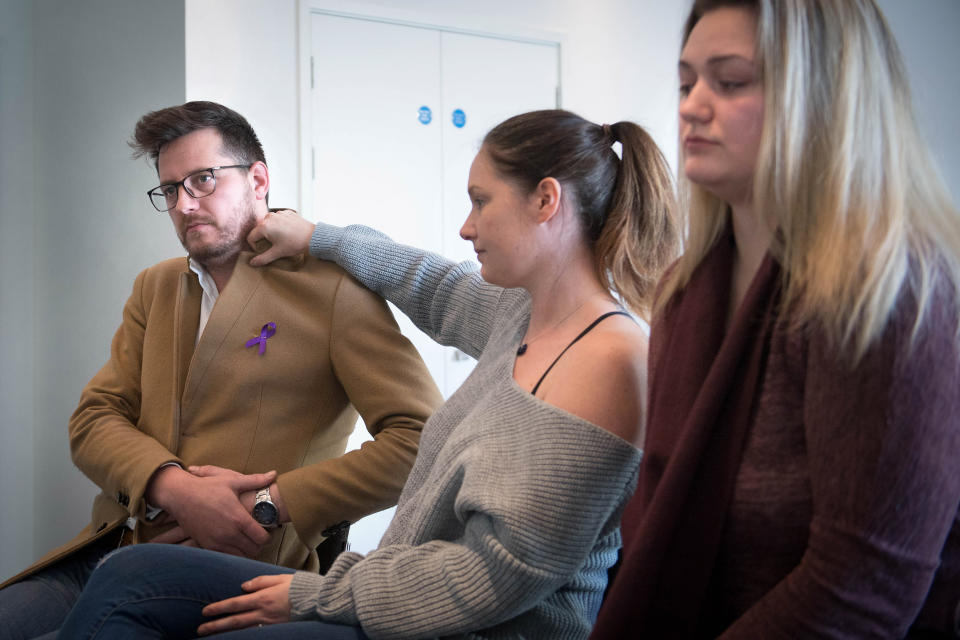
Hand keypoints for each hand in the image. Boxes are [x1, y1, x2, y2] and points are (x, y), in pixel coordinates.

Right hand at [145, 465, 276, 556]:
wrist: (181, 496)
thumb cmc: (208, 487)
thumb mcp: (232, 481)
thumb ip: (255, 480)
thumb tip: (274, 474)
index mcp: (239, 519)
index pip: (262, 538)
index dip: (269, 536)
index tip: (268, 531)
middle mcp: (229, 534)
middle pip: (253, 550)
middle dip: (259, 544)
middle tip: (259, 535)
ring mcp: (217, 542)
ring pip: (240, 556)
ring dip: (246, 549)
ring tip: (247, 539)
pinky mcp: (207, 545)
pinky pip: (225, 556)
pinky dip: (232, 552)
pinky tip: (234, 542)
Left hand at [197, 574, 293, 635]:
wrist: (318, 601)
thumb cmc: (300, 587)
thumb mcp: (280, 578)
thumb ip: (261, 581)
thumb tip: (244, 586)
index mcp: (263, 597)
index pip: (235, 604)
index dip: (219, 608)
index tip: (205, 611)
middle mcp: (263, 612)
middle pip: (234, 620)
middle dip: (216, 625)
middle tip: (201, 629)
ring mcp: (269, 624)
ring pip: (242, 629)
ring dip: (225, 632)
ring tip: (211, 635)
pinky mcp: (275, 630)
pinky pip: (255, 633)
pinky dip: (242, 635)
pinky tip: (234, 636)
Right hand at [248, 209, 314, 265]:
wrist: (313, 236)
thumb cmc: (295, 243)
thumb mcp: (277, 253)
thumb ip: (263, 258)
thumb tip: (252, 263)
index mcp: (264, 226)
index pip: (251, 237)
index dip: (255, 246)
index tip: (264, 250)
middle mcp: (269, 217)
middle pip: (259, 230)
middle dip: (264, 239)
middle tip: (274, 246)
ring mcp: (278, 213)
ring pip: (269, 224)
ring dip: (272, 232)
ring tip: (282, 239)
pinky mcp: (286, 212)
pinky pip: (278, 219)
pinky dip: (280, 226)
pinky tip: (287, 232)